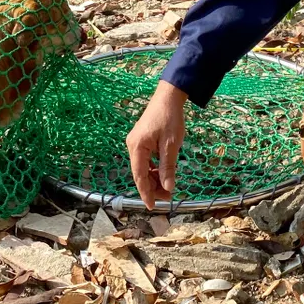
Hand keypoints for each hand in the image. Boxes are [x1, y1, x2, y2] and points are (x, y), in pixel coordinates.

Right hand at [126, 81, 187, 209]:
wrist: (169, 96)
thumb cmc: (170, 118)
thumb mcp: (171, 145)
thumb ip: (168, 167)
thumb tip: (168, 187)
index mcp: (137, 147)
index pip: (139, 176)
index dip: (146, 193)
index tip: (152, 206)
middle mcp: (132, 146)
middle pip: (140, 173)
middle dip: (153, 187)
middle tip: (168, 197)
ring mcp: (136, 142)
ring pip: (143, 167)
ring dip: (154, 178)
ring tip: (168, 187)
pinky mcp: (141, 140)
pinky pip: (145, 160)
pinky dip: (154, 168)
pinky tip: (163, 173)